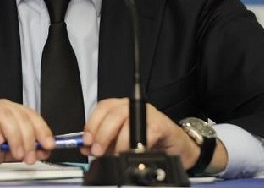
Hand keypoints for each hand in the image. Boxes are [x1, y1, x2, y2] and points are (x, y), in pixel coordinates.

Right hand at [0, 99, 54, 168]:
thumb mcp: (1, 156)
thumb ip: (19, 152)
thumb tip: (41, 151)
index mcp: (9, 115)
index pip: (31, 116)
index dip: (43, 130)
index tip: (49, 145)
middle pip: (21, 115)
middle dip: (30, 138)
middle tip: (30, 156)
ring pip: (6, 114)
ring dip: (15, 135)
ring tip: (17, 152)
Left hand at [82, 99, 226, 172]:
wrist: (177, 147)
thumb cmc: (149, 141)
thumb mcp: (121, 141)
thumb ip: (104, 143)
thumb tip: (86, 147)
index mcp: (121, 107)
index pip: (102, 108)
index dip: (92, 124)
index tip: (86, 141)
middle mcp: (133, 106)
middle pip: (113, 114)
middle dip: (102, 134)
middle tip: (98, 151)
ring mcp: (148, 113)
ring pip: (127, 122)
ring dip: (118, 142)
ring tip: (115, 156)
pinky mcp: (160, 124)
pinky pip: (145, 134)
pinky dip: (136, 146)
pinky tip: (133, 154)